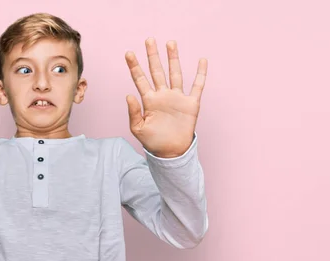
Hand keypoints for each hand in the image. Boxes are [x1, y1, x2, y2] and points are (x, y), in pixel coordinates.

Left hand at [125, 38, 206, 157]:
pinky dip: (200, 73)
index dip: (134, 67)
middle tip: (149, 40)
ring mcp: (177, 98)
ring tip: (170, 42)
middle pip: (157, 71)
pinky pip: (197, 86)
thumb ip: (133, 112)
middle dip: (153, 56)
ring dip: (173, 58)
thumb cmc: (153, 142)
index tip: (128, 53)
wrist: (170, 152)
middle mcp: (162, 95)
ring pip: (175, 73)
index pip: (140, 79)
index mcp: (149, 100)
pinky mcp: (191, 103)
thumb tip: (128, 95)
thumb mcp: (138, 129)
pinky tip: (201, 60)